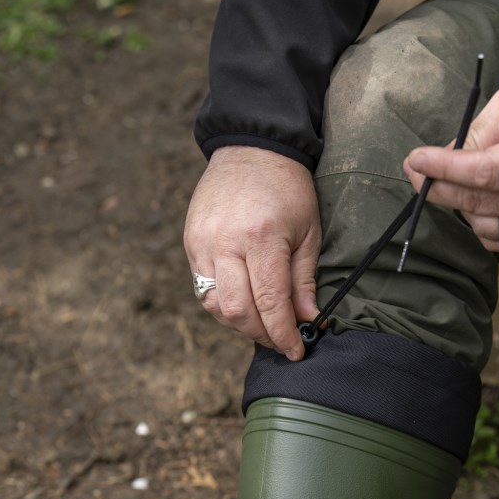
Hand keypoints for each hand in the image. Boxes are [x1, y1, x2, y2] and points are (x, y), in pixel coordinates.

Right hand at [184, 146, 321, 359]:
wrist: (250, 147)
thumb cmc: (287, 189)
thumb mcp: (308, 231)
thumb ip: (304, 280)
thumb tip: (307, 320)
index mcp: (260, 238)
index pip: (269, 303)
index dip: (282, 334)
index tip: (296, 351)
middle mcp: (225, 243)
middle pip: (237, 311)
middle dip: (261, 335)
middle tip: (281, 341)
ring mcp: (202, 244)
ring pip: (215, 306)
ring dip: (240, 324)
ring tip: (263, 324)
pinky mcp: (190, 243)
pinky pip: (203, 289)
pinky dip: (224, 305)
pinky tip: (244, 305)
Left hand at [404, 72, 498, 252]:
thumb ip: (478, 132)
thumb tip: (441, 161)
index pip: (485, 173)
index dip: (445, 170)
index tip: (415, 161)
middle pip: (478, 203)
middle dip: (439, 187)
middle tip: (417, 169)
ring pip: (481, 226)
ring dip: (460, 203)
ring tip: (462, 176)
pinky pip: (495, 239)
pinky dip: (478, 219)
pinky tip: (481, 196)